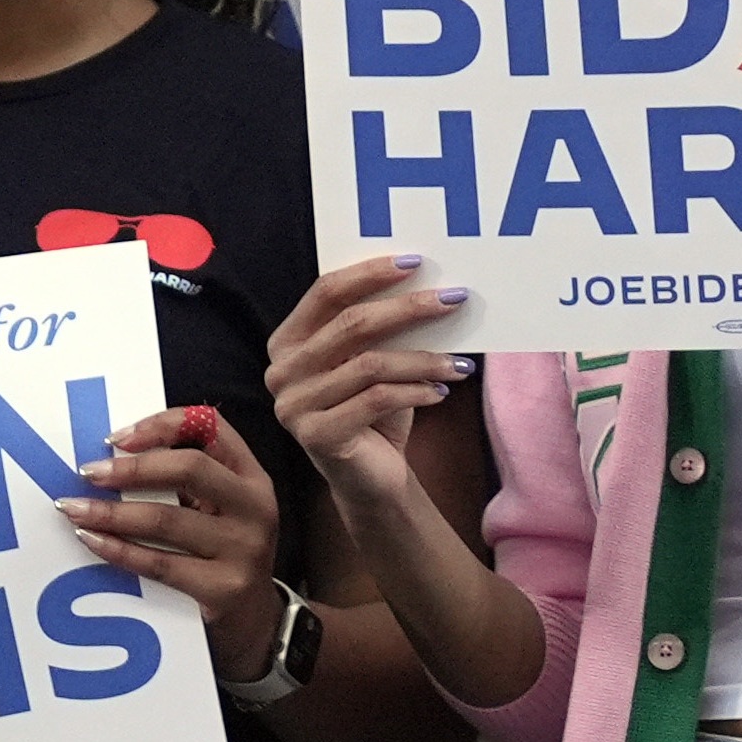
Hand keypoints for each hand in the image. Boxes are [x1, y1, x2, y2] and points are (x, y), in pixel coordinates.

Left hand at [70, 401, 290, 678]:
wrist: (254, 623)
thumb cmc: (221, 554)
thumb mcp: (221, 509)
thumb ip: (186, 480)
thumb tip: (112, 456)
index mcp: (251, 477)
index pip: (211, 427)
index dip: (162, 424)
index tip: (116, 438)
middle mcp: (255, 507)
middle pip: (191, 468)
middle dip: (131, 468)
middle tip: (88, 473)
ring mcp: (243, 549)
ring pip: (167, 519)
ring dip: (112, 512)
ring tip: (74, 508)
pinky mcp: (223, 589)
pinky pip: (159, 564)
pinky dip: (119, 550)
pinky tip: (92, 540)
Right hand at [263, 252, 472, 510]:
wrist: (370, 478)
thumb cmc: (374, 410)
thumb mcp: (374, 360)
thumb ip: (382, 327)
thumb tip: (429, 284)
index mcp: (288, 341)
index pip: (326, 292)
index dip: (370, 273)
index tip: (415, 263)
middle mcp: (281, 370)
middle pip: (351, 324)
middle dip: (409, 308)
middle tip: (454, 299)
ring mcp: (294, 405)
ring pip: (370, 364)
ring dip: (424, 359)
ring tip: (459, 362)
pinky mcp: (316, 436)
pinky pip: (377, 399)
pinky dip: (416, 391)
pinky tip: (442, 391)